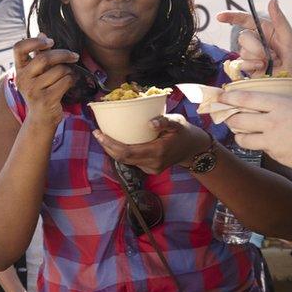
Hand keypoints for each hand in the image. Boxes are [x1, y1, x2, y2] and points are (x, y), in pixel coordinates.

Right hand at [12, 33, 77, 126]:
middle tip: (74, 56)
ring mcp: (33, 91)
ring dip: (69, 70)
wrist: (40, 119)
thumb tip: (42, 32)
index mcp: (19, 69)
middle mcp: (23, 79)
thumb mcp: (36, 73)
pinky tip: (71, 83)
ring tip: (69, 74)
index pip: (19, 48)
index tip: (49, 41)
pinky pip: (65, 81)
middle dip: (63, 54)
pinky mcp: (46, 100)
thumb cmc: (40, 91)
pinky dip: (72, 80)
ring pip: (59, 70)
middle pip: (44, 58)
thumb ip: (38, 54)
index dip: (34, 41)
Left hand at [93, 114, 209, 173]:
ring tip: (103, 136)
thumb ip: (165, 121)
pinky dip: (122, 152)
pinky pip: (132, 161)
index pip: (127, 152)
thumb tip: (150, 123)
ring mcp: (151, 169)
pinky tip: (117, 142)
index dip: (110, 145)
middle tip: (97, 133)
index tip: (99, 133)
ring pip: (126, 161)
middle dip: (107, 147)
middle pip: (123, 158)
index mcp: (158, 151)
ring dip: (113, 150)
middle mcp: (153, 163)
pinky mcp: (151, 169)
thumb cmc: (184, 132)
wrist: (193, 149)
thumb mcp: (177, 122)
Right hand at [216, 0, 291, 77]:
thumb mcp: (289, 37)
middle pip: (242, 37)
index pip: (245, 19)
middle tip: (270, 55)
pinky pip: (241, 63)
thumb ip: (280, 20)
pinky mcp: (248, 67)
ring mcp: (251, 54)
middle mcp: (256, 40)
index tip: (219, 17)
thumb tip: (272, 0)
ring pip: (242, 51)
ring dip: (258, 58)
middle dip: (255, 46)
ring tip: (272, 63)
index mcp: (264, 29)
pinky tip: (262, 68)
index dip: (231, 17)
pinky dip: (251, 65)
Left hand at [218, 90, 291, 178]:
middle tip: (229, 115)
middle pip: (238, 120)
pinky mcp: (277, 156)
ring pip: (243, 138)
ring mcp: (273, 142)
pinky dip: (259, 144)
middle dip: (230, 117)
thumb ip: (290, 100)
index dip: (229, 97)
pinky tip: (267, 140)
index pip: (245, 98)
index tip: (221, 96)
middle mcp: (273, 122)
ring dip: (240, 133)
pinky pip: (260, 148)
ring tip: (243, 129)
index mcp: (280, 104)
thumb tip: (279, 97)